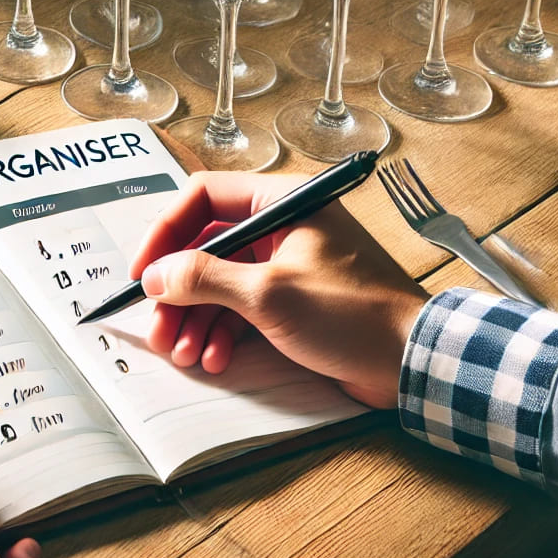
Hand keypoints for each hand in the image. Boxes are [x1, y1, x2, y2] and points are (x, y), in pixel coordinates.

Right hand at [129, 170, 428, 408]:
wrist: (412, 361)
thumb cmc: (352, 315)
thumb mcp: (268, 295)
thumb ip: (204, 278)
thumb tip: (155, 275)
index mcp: (282, 201)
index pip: (203, 197)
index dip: (165, 233)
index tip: (144, 272)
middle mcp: (282, 225)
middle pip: (206, 245)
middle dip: (178, 290)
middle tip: (157, 326)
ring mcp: (287, 263)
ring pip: (220, 281)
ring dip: (195, 318)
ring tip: (183, 353)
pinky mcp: (293, 299)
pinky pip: (241, 306)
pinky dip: (222, 331)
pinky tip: (214, 356)